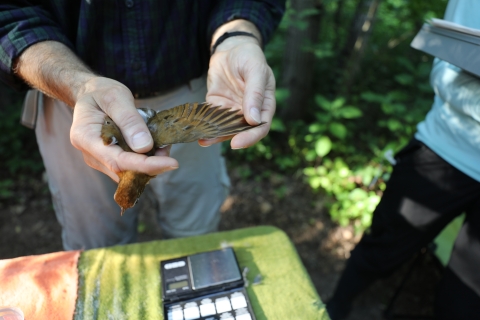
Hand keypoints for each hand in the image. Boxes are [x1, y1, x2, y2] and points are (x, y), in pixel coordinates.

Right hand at [70, 77, 177, 181]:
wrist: (91, 94)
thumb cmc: (101, 92)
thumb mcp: (115, 97)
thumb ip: (129, 120)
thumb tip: (144, 147)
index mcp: (85, 138)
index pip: (117, 161)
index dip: (145, 165)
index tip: (171, 163)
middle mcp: (91, 154)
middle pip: (125, 171)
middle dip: (152, 164)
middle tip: (168, 147)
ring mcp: (101, 160)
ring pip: (130, 172)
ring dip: (151, 161)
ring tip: (162, 143)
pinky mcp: (111, 160)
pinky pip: (131, 166)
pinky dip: (147, 158)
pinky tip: (156, 146)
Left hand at [204, 32, 275, 148]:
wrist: (231, 48)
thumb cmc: (249, 56)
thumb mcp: (255, 70)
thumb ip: (255, 94)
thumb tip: (254, 120)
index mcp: (264, 105)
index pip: (261, 127)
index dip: (250, 137)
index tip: (237, 143)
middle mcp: (249, 112)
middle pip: (243, 132)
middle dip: (230, 139)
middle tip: (215, 142)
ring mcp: (233, 110)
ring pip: (226, 128)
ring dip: (215, 136)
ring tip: (203, 141)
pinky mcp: (218, 106)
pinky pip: (213, 119)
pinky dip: (206, 126)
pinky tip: (198, 131)